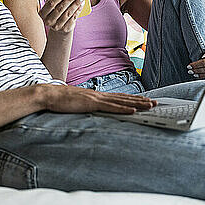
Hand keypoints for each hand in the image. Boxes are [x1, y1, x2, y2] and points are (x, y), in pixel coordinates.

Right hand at [40, 0, 85, 33]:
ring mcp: (57, 26)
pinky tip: (81, 4)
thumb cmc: (54, 12)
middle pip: (60, 8)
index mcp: (42, 13)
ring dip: (76, 4)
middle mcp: (48, 21)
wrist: (58, 28)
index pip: (50, 3)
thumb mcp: (50, 6)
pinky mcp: (65, 29)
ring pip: (68, 13)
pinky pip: (73, 18)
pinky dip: (78, 10)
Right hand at [41, 84, 155, 113]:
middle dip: (141, 100)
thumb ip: (86, 106)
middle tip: (155, 103)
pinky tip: (133, 110)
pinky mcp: (91, 103)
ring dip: (137, 104)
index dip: (133, 99)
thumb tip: (91, 110)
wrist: (49, 95)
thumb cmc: (60, 101)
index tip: (144, 101)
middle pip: (124, 98)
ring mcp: (96, 98)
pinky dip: (123, 108)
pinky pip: (110, 107)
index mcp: (96, 95)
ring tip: (150, 106)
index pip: (118, 98)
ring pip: (121, 101)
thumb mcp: (77, 104)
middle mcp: (99, 95)